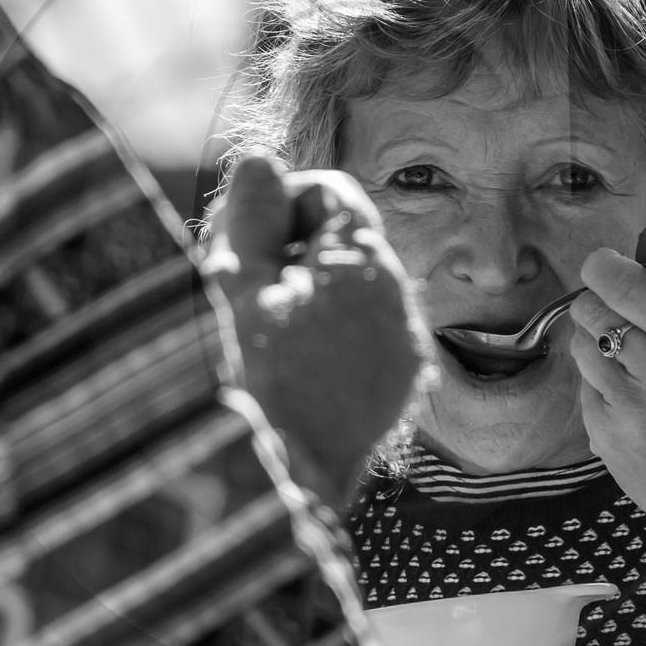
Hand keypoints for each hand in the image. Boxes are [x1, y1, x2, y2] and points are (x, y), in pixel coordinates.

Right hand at [205, 154, 427, 509]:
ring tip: (263, 337)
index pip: (327, 190)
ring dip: (307, 297)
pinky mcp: (397, 384)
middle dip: (290, 253)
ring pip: (351, 289)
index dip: (278, 210)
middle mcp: (400, 297)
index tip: (246, 252)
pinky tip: (292, 370)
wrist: (295, 487)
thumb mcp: (241, 288)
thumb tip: (260, 158)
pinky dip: (329, 338)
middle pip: (341, 239)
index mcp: (363, 263)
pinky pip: (364, 334)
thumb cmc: (260, 382)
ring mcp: (404, 344)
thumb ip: (253, 217)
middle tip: (243, 293)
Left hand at [567, 220, 645, 645]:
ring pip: (580, 345)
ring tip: (629, 361)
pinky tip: (629, 400)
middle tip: (619, 315)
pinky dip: (598, 383)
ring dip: (595, 342)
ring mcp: (628, 411)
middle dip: (598, 303)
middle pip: (592, 310)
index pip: (629, 287)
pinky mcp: (602, 436)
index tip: (604, 265)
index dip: (604, 267)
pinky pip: (582, 386)